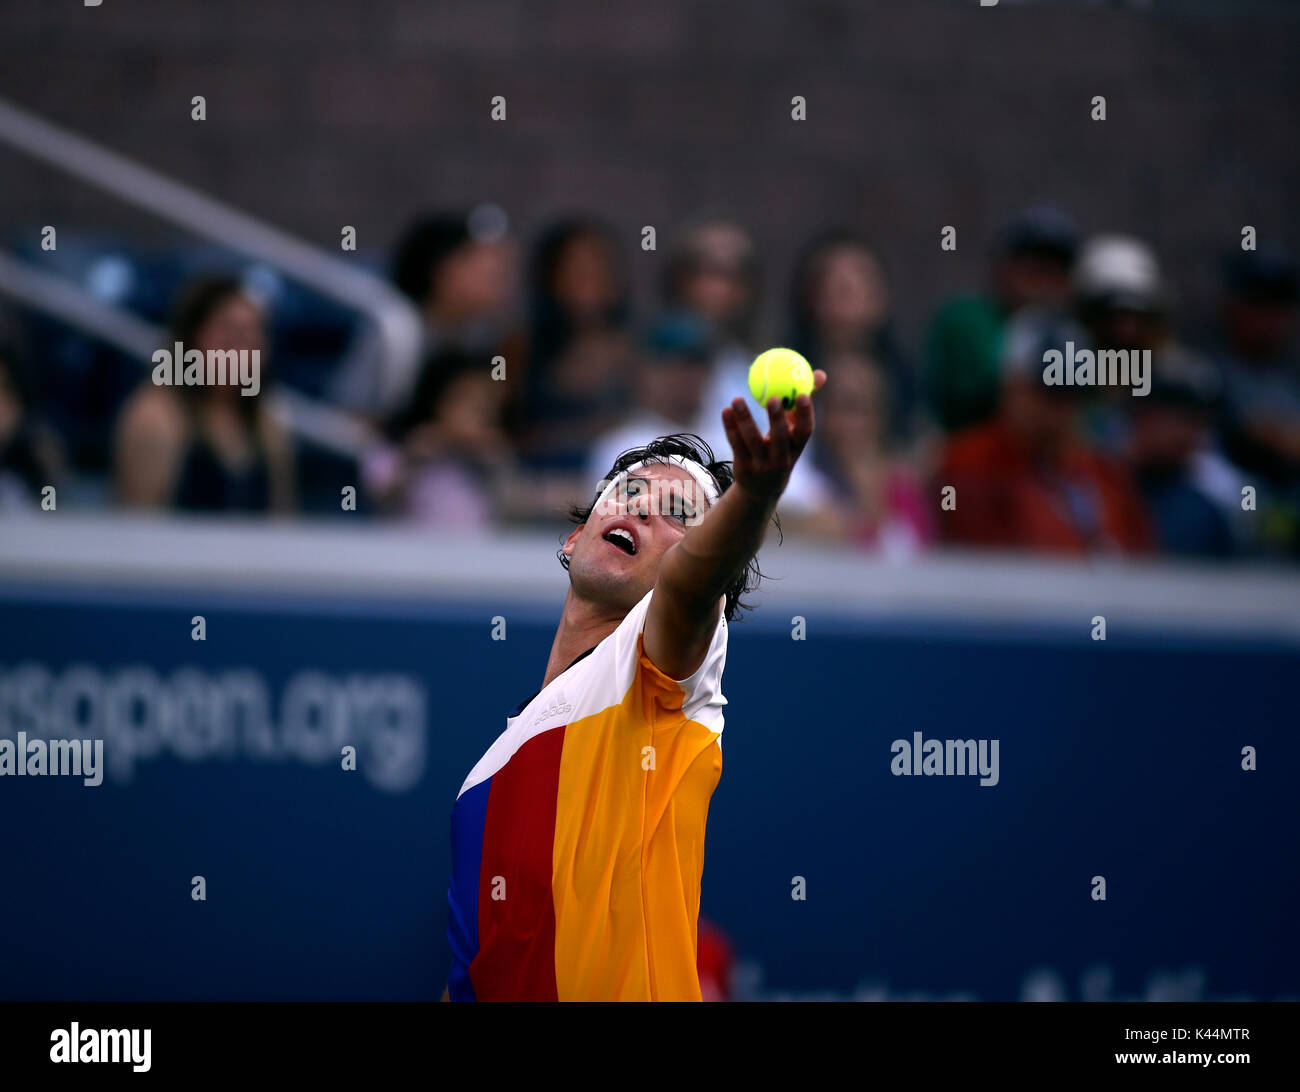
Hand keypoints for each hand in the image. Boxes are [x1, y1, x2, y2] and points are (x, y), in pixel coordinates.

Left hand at [721, 370, 826, 502]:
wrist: (762, 489)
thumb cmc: (782, 449)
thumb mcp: (793, 431)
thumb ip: (802, 403)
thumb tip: (820, 373)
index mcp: (797, 448)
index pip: (805, 431)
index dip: (805, 414)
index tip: (803, 394)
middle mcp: (782, 459)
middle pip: (780, 438)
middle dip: (777, 418)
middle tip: (772, 397)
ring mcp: (762, 465)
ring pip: (752, 439)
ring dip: (744, 418)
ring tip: (737, 399)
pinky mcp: (743, 467)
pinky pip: (736, 443)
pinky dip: (730, 426)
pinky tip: (726, 411)